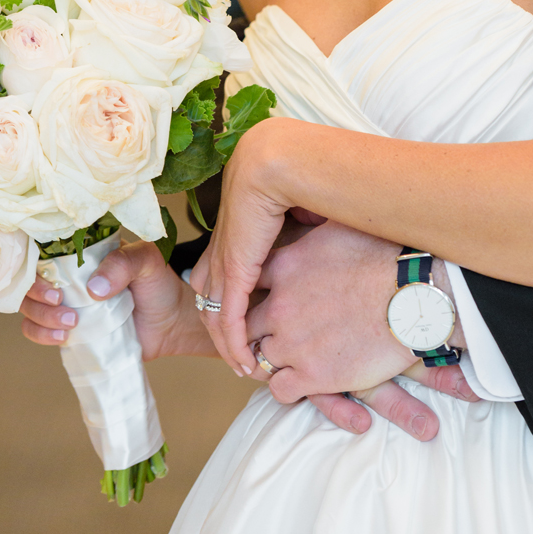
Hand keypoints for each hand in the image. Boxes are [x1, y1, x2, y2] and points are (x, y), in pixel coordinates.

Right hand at [18, 241, 212, 361]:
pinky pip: (38, 331)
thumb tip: (93, 289)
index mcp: (79, 252)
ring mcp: (65, 304)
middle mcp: (66, 277)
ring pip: (29, 307)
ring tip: (71, 324)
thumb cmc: (158, 284)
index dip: (33, 262)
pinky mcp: (68, 330)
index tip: (51, 279)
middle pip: (29, 280)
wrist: (172, 323)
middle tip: (60, 301)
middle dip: (36, 294)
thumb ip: (123, 264)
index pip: (41, 250)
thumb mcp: (147, 261)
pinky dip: (42, 335)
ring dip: (41, 316)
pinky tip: (63, 338)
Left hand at [194, 117, 319, 371]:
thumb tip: (320, 232)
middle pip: (212, 303)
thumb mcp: (305, 214)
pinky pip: (229, 317)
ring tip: (246, 369)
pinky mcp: (234, 270)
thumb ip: (306, 230)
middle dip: (225, 334)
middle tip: (244, 359)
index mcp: (236, 237)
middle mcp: (224, 253)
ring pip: (217, 316)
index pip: (221, 278)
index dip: (231, 305)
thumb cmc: (303, 181)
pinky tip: (242, 363)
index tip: (250, 328)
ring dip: (230, 347)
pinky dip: (233, 343)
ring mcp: (226, 262)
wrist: (284, 163)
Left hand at [237, 219, 481, 431]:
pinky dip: (284, 388)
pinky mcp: (313, 375)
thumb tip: (314, 195)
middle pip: (242, 321)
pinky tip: (294, 383)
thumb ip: (315, 223)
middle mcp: (279, 304)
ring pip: (256, 357)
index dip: (242, 290)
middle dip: (247, 329)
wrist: (419, 292)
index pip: (241, 279)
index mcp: (284, 266)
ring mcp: (292, 342)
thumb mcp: (341, 225)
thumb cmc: (389, 254)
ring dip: (264, 360)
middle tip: (257, 334)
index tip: (249, 297)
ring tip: (275, 360)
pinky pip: (279, 390)